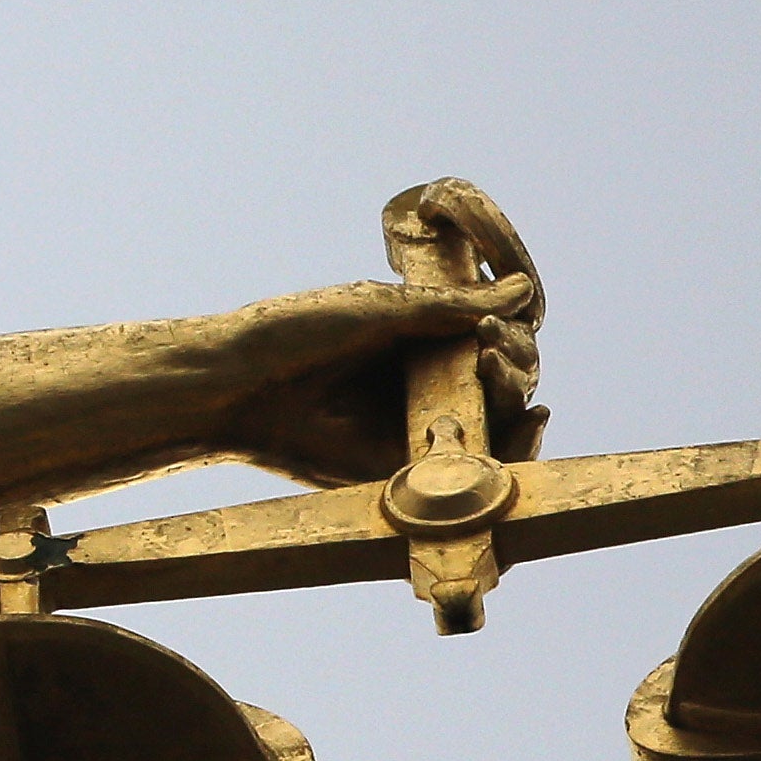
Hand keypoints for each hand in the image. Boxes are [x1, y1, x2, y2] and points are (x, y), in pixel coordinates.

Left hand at [211, 270, 543, 487]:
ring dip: (513, 397)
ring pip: (496, 421)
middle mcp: (421, 382)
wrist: (232, 386)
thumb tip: (524, 290)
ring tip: (496, 376)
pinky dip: (510, 452)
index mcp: (418, 338)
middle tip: (492, 354)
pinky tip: (528, 425)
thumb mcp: (376, 311)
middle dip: (514, 365)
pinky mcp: (403, 469)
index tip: (492, 326)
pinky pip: (468, 469)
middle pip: (502, 380)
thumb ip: (449, 307)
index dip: (508, 333)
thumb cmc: (292, 335)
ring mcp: (414, 426)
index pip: (493, 338)